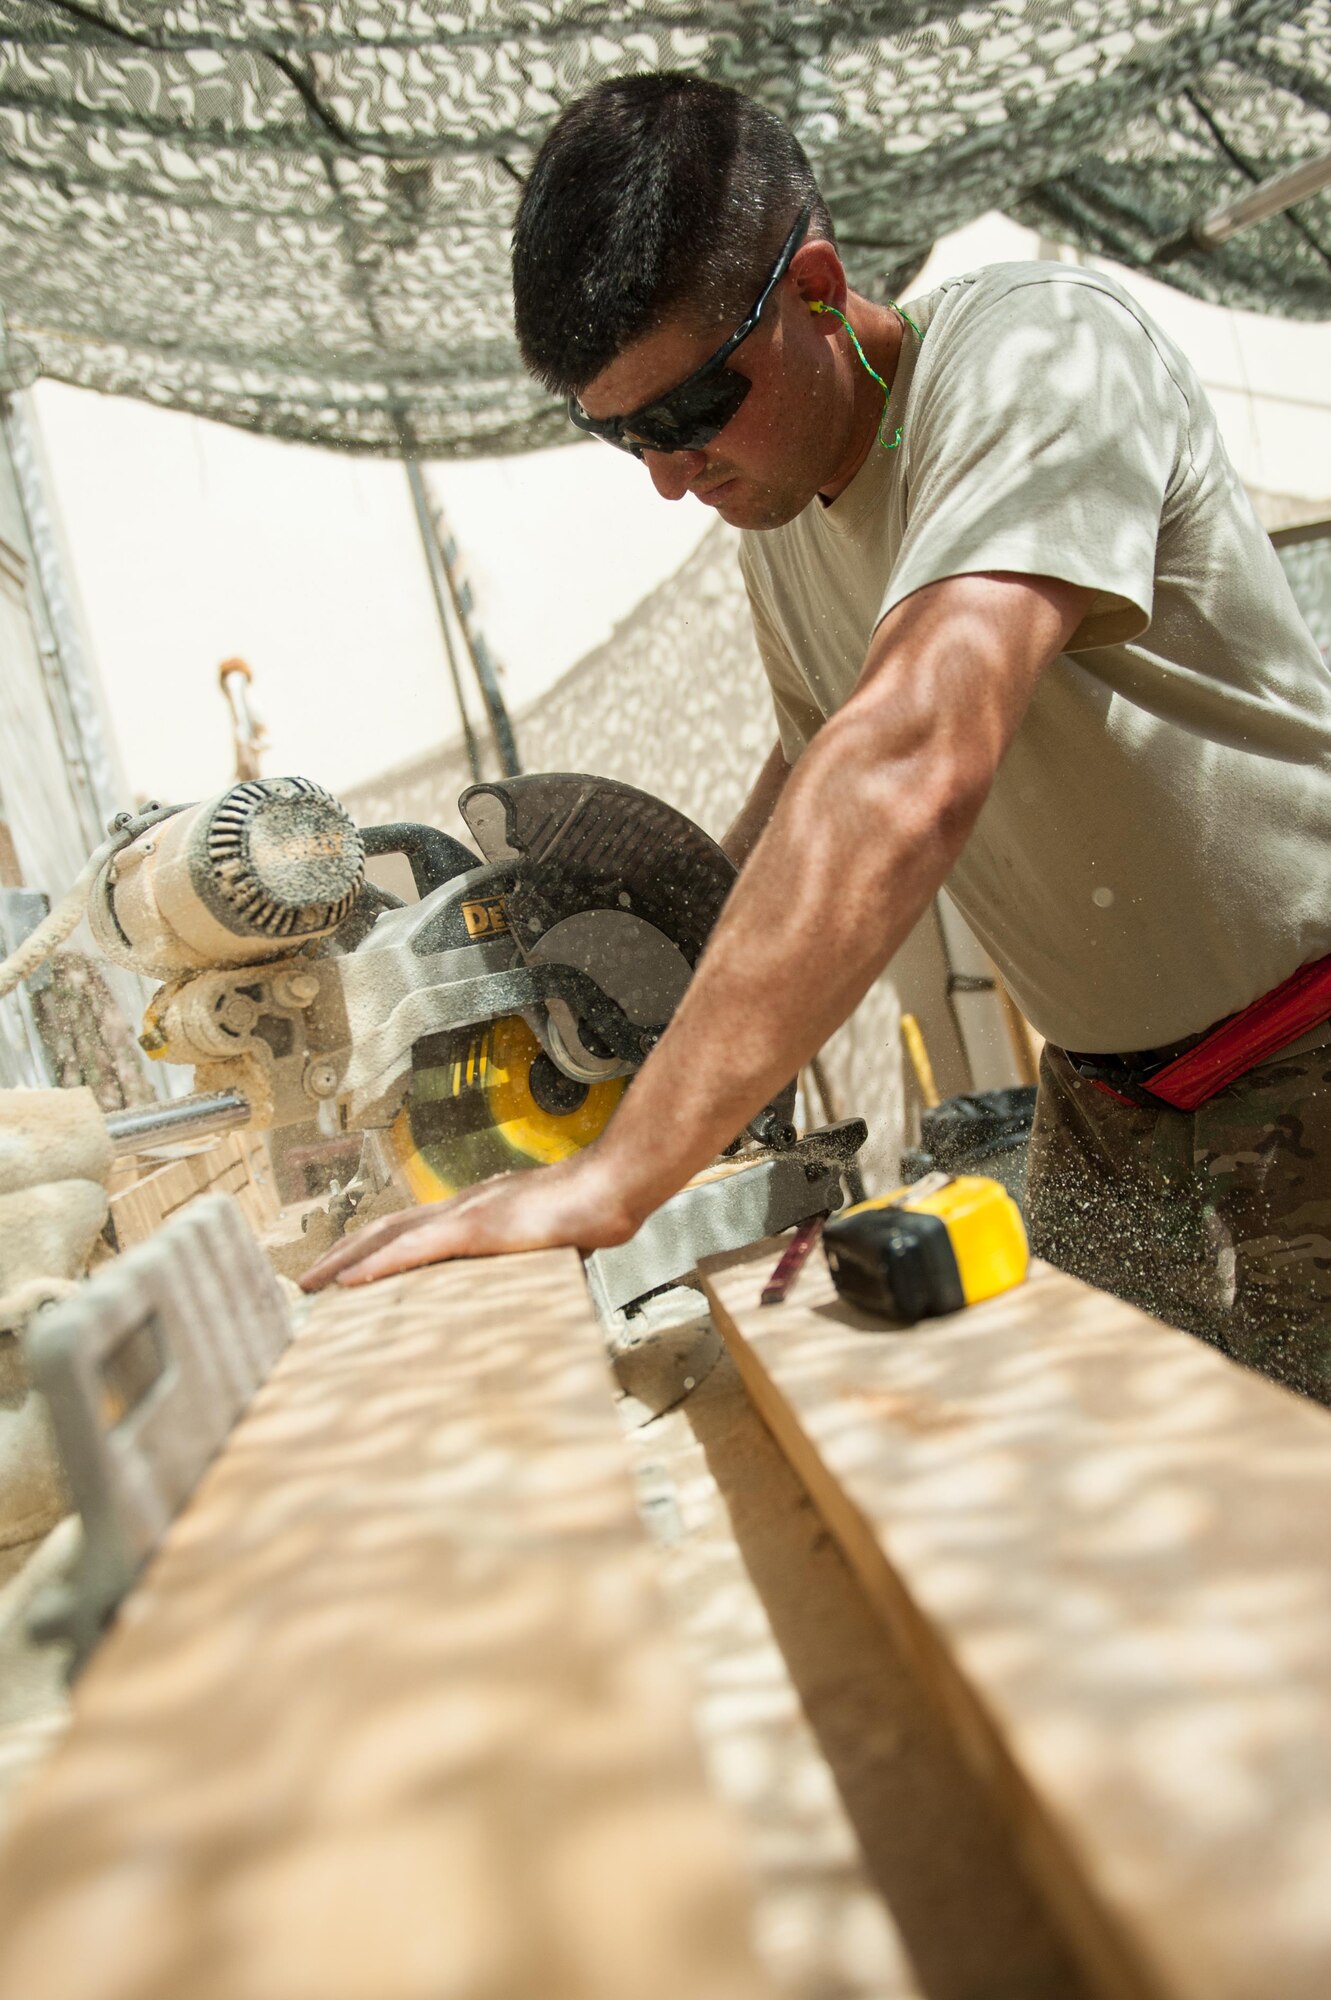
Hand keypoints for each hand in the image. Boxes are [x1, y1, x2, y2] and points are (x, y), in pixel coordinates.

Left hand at [298, 1148, 642, 1291]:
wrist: (614, 1187)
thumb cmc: (594, 1212)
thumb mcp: (553, 1244)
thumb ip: (533, 1263)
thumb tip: (540, 1293)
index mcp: (477, 1212)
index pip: (411, 1228)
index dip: (374, 1247)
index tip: (346, 1269)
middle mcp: (462, 1207)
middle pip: (386, 1228)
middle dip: (343, 1254)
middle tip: (308, 1281)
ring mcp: (467, 1214)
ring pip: (389, 1236)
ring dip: (346, 1260)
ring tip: (313, 1284)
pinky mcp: (477, 1228)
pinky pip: (416, 1248)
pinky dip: (379, 1264)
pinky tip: (351, 1280)